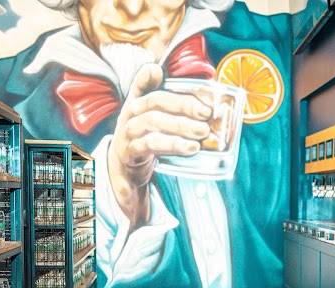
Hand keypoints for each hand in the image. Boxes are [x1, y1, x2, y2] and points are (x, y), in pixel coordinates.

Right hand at [108, 63, 211, 228]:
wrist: (125, 169)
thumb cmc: (147, 139)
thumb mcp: (157, 120)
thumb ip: (177, 109)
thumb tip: (209, 103)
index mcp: (137, 102)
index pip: (140, 83)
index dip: (147, 76)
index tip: (159, 71)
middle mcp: (131, 113)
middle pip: (155, 101)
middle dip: (183, 105)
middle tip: (206, 114)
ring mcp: (128, 132)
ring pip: (152, 122)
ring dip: (180, 126)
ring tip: (202, 133)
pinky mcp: (130, 152)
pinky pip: (150, 145)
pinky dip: (171, 145)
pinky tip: (190, 148)